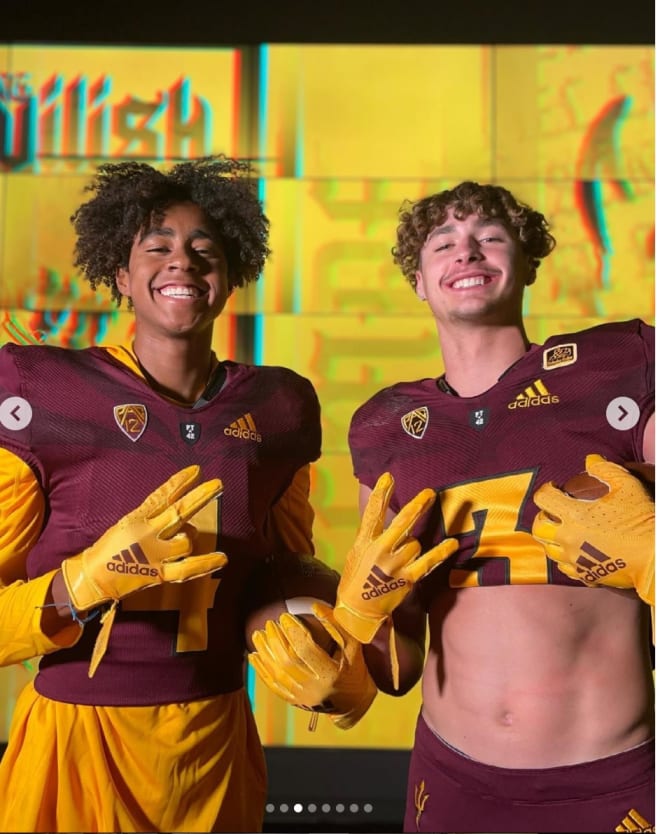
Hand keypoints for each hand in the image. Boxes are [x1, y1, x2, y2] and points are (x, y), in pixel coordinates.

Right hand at [62, 465, 226, 611]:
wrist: (92, 577)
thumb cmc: (111, 549)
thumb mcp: (128, 524)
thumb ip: (152, 516)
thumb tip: (181, 516)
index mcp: (138, 518)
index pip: (162, 496)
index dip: (179, 482)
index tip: (196, 470)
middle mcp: (148, 533)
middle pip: (179, 511)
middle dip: (199, 497)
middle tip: (218, 484)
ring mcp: (154, 553)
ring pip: (185, 541)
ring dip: (189, 539)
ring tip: (182, 541)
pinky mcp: (158, 574)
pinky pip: (186, 569)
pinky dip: (205, 564)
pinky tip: (223, 558)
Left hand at [248, 602, 375, 729]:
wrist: (353, 702)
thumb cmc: (355, 669)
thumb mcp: (353, 646)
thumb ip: (336, 626)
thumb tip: (314, 606)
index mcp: (331, 674)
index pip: (306, 651)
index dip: (294, 632)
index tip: (285, 617)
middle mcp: (314, 689)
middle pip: (287, 662)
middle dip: (275, 640)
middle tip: (270, 623)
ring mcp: (302, 697)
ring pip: (277, 674)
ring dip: (264, 652)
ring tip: (258, 634)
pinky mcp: (294, 702)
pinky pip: (273, 686)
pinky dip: (261, 670)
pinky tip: (253, 656)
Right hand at [334, 472, 458, 643]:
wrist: (356, 611)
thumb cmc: (355, 580)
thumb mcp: (356, 554)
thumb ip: (370, 537)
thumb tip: (385, 520)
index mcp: (364, 542)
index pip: (372, 513)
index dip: (380, 494)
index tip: (388, 477)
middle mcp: (380, 551)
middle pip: (402, 523)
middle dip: (416, 506)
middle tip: (430, 493)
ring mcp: (394, 565)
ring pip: (415, 543)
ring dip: (412, 547)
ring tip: (398, 561)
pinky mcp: (407, 579)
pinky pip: (428, 561)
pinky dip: (441, 552)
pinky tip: (451, 543)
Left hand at [532, 454, 654, 604]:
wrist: (655, 557)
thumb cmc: (641, 521)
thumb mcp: (627, 487)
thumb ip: (605, 470)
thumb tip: (591, 460)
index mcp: (574, 515)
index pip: (543, 498)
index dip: (546, 489)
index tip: (556, 488)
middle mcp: (568, 539)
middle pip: (538, 526)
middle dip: (542, 516)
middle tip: (554, 511)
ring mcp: (574, 560)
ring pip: (548, 549)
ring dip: (550, 537)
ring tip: (561, 530)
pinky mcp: (584, 576)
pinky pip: (563, 567)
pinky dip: (563, 557)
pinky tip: (573, 550)